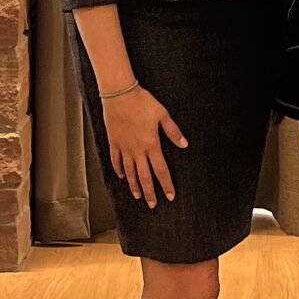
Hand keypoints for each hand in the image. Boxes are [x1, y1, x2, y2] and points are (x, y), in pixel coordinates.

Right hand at [101, 87, 187, 205]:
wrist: (120, 94)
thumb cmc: (142, 102)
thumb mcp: (162, 115)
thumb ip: (173, 132)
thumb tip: (184, 145)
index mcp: (151, 144)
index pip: (161, 170)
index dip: (166, 184)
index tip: (170, 196)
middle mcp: (137, 150)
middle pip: (144, 177)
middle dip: (149, 192)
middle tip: (153, 205)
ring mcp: (124, 147)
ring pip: (129, 172)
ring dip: (134, 186)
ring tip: (138, 196)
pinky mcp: (114, 142)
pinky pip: (116, 161)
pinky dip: (119, 170)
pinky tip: (122, 176)